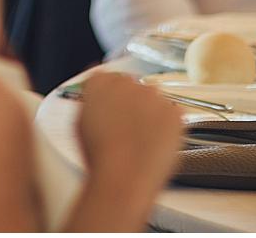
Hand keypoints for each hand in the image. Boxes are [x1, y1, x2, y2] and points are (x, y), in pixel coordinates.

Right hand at [75, 71, 182, 196]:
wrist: (124, 176)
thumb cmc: (100, 156)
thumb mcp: (81, 123)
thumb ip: (92, 103)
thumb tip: (99, 102)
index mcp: (100, 81)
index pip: (107, 78)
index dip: (110, 96)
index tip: (111, 107)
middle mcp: (128, 82)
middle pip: (133, 86)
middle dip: (132, 103)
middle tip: (127, 127)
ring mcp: (154, 96)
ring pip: (154, 100)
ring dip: (150, 114)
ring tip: (141, 140)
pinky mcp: (174, 112)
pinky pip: (173, 115)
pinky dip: (167, 126)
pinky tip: (155, 142)